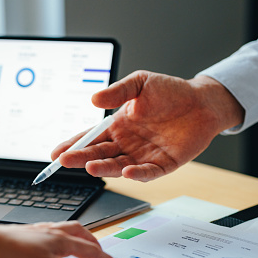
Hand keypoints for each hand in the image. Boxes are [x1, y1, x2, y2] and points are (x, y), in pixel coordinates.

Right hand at [52, 71, 243, 181]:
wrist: (202, 101)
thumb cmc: (170, 91)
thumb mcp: (140, 83)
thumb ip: (117, 91)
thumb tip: (93, 99)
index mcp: (117, 126)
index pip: (90, 138)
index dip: (73, 145)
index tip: (56, 153)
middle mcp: (127, 143)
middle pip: (99, 153)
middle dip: (80, 158)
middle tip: (64, 161)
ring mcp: (143, 155)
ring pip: (118, 166)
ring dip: (104, 168)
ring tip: (89, 167)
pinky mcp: (163, 164)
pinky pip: (148, 172)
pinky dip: (137, 174)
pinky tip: (127, 172)